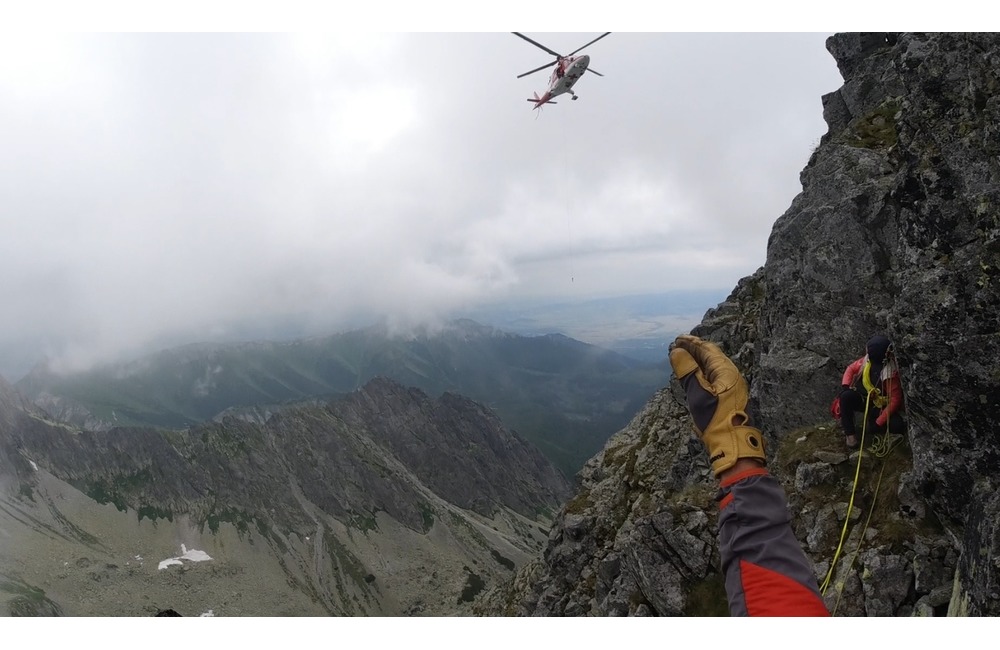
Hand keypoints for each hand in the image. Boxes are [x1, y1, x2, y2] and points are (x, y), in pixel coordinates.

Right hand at [669, 335, 765, 475]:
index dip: (692, 343)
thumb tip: (676, 352)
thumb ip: (687, 371)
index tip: (677, 339)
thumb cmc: (714, 418)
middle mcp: (731, 375)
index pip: (708, 350)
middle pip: (711, 357)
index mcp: (726, 372)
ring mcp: (730, 386)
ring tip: (681, 358)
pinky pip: (712, 377)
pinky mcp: (727, 396)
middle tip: (676, 347)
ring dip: (696, 361)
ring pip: (711, 367)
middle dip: (693, 350)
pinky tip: (692, 375)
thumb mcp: (697, 393)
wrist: (730, 443)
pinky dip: (700, 372)